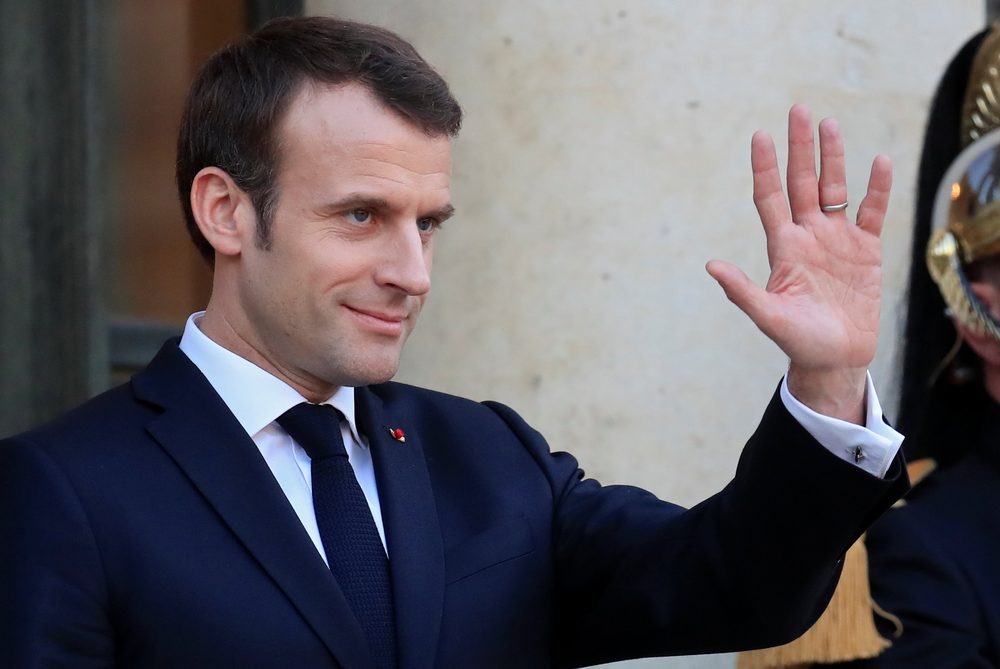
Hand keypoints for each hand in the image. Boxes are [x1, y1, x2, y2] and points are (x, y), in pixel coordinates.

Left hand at [706, 105, 891, 422]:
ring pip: (834, 189)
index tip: (759, 136)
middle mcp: (807, 236)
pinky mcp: (866, 250)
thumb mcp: (767, 316)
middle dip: (799, 148)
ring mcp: (836, 240)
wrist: (834, 359)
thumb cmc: (797, 341)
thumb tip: (710, 267)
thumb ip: (742, 291)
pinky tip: (879, 162)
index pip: (770, 198)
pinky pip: (872, 212)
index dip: (764, 168)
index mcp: (783, 247)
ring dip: (833, 158)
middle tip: (797, 109)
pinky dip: (877, 189)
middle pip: (802, 182)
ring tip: (829, 124)